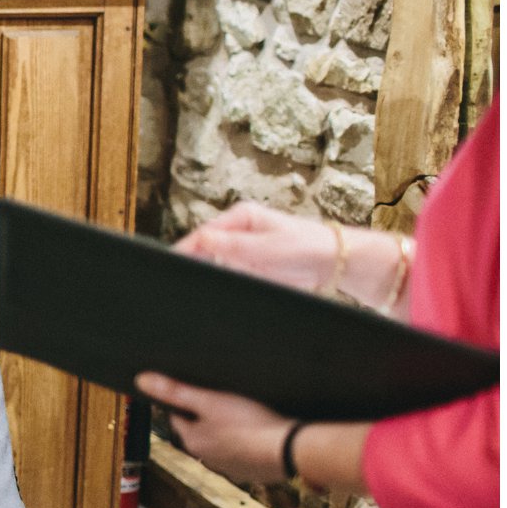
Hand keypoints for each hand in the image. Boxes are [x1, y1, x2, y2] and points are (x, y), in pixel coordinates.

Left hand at [136, 372, 292, 482]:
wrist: (289, 451)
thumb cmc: (249, 424)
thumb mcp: (209, 400)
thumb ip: (176, 391)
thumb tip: (141, 380)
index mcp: (192, 440)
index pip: (178, 418)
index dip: (185, 403)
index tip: (194, 393)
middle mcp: (207, 458)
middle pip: (199, 431)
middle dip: (206, 418)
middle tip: (221, 401)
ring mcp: (231, 467)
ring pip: (221, 444)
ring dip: (226, 432)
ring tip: (241, 414)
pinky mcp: (252, 471)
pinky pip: (243, 454)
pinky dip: (246, 444)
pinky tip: (258, 432)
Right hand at [175, 202, 339, 292]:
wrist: (334, 263)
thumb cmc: (308, 245)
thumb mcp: (267, 245)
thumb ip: (233, 245)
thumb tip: (201, 240)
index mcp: (241, 217)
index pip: (204, 233)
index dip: (186, 249)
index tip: (172, 262)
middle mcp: (239, 233)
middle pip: (205, 249)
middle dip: (194, 263)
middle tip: (179, 278)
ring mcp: (243, 252)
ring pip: (214, 265)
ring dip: (207, 274)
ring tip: (196, 286)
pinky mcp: (250, 269)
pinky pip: (228, 277)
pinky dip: (221, 283)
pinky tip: (215, 291)